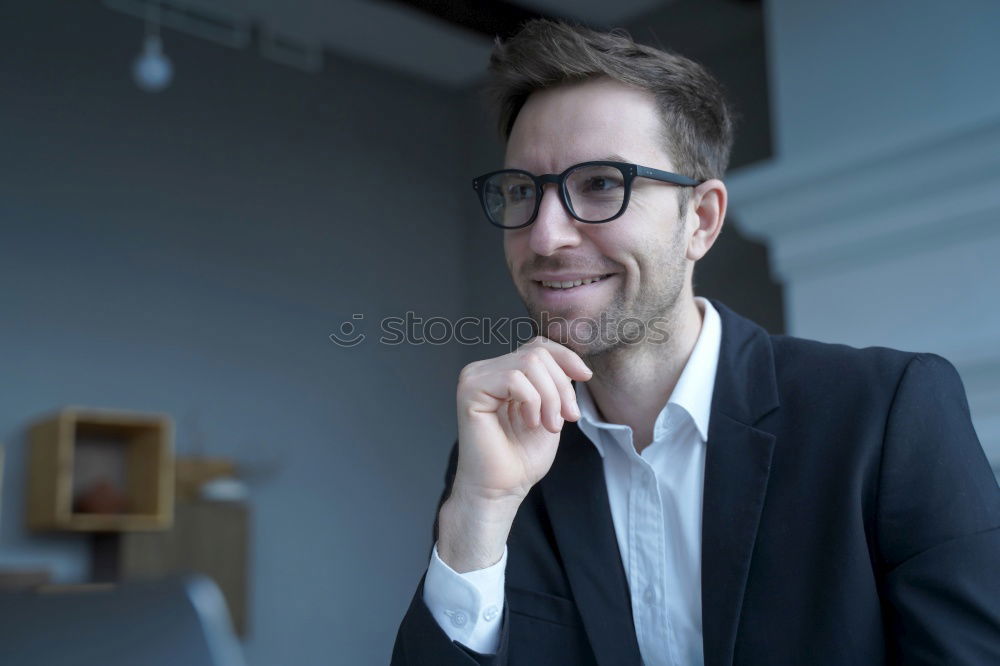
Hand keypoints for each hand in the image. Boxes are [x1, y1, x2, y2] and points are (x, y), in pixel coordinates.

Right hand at [437, 337, 591, 571]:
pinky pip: (514, 378)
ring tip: (549, 425)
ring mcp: (475, 377)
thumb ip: (556, 383)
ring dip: (549, 397)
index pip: (538, 345)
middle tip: (565, 419)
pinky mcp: (470, 389)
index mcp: (503, 371)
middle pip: (537, 353)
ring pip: (529, 363)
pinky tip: (529, 423)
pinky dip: (532, 401)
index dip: (566, 357)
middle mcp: (486, 369)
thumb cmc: (521, 457)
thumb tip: (574, 362)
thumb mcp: (551, 411)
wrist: (502, 489)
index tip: (585, 377)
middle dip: (561, 386)